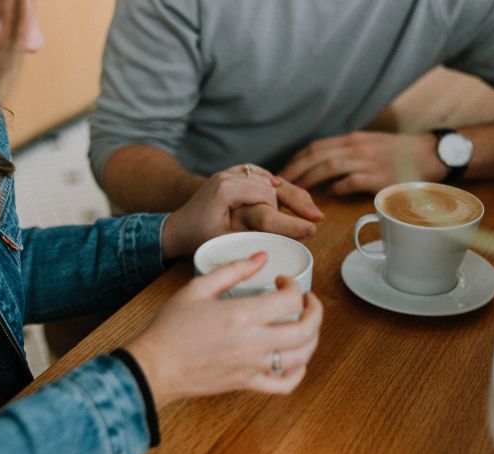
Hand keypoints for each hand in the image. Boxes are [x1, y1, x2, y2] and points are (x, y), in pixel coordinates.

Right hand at [125, 253, 322, 408]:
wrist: (155, 365)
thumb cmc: (171, 327)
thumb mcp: (198, 287)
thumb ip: (233, 270)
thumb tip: (261, 257)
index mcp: (242, 315)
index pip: (290, 299)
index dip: (294, 285)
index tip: (282, 281)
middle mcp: (253, 343)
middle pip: (306, 329)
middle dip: (315, 310)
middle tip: (307, 300)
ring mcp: (253, 366)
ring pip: (302, 356)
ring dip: (312, 338)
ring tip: (305, 325)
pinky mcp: (248, 384)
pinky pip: (285, 385)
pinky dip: (299, 372)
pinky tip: (295, 359)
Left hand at [162, 165, 322, 258]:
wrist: (175, 228)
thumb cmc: (197, 238)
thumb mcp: (225, 240)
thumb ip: (252, 235)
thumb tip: (282, 240)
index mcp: (226, 189)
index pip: (267, 197)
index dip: (288, 215)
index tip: (309, 228)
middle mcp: (228, 175)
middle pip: (272, 185)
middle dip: (297, 201)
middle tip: (318, 217)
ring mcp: (230, 173)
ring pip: (268, 179)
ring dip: (289, 193)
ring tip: (310, 209)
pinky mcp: (232, 175)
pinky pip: (259, 175)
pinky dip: (275, 183)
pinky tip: (289, 192)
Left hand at [279, 131, 444, 194]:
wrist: (432, 154)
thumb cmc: (400, 154)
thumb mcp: (370, 146)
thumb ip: (348, 154)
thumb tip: (323, 169)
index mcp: (352, 140)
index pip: (316, 146)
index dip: (296, 159)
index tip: (283, 171)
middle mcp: (357, 147)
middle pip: (317, 155)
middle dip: (295, 170)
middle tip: (280, 184)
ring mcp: (368, 161)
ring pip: (329, 166)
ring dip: (310, 179)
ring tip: (297, 192)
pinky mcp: (380, 176)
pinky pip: (351, 181)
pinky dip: (337, 188)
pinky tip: (328, 196)